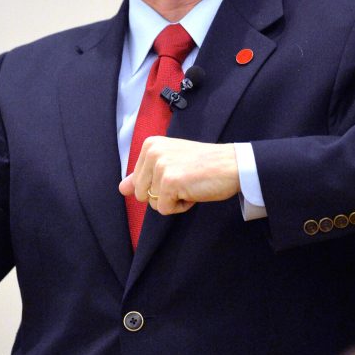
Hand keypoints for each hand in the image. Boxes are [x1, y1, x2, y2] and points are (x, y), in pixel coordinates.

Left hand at [118, 136, 239, 214]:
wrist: (232, 164)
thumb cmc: (204, 165)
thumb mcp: (170, 163)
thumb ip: (144, 175)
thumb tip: (122, 189)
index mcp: (150, 145)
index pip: (138, 181)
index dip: (159, 184)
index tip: (179, 172)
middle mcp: (152, 152)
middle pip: (141, 193)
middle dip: (163, 194)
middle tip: (185, 180)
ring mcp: (160, 166)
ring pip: (152, 203)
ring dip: (172, 200)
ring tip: (189, 184)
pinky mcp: (169, 182)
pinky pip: (164, 209)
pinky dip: (181, 207)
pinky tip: (194, 191)